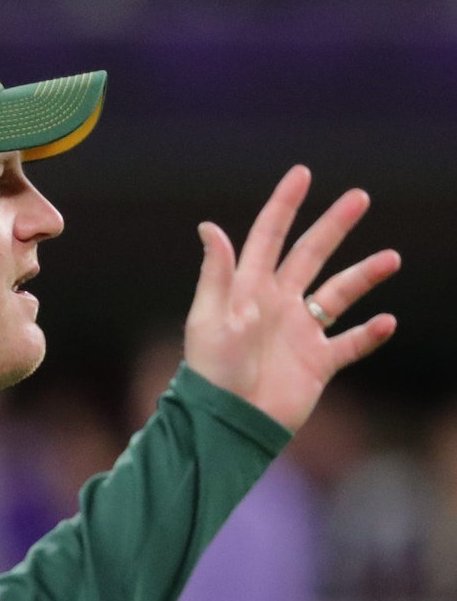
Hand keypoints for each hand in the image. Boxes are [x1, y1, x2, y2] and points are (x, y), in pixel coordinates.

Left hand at [184, 165, 399, 431]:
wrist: (229, 425)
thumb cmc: (212, 374)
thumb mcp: (210, 320)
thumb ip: (217, 274)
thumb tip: (209, 227)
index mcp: (250, 290)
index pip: (269, 238)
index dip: (284, 206)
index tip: (301, 174)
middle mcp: (278, 306)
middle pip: (311, 255)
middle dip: (334, 226)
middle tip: (359, 197)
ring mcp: (299, 334)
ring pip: (339, 294)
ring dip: (365, 276)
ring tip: (391, 259)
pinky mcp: (317, 364)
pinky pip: (350, 343)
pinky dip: (369, 334)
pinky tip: (386, 321)